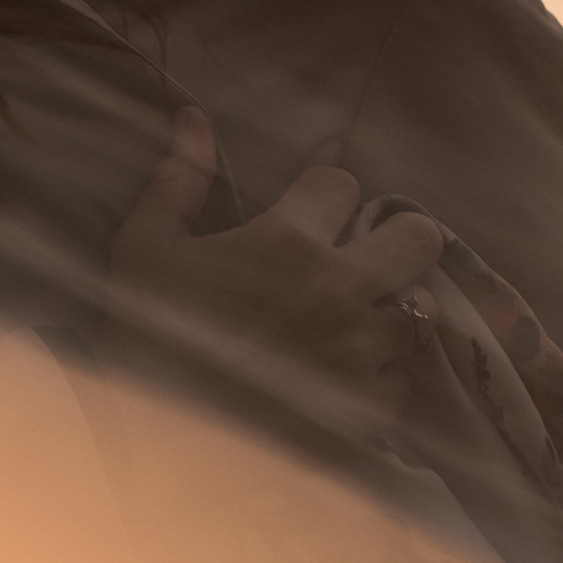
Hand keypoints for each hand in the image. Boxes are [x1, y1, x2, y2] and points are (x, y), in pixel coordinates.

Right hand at [108, 109, 445, 435]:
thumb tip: (194, 117)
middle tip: (365, 258)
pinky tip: (343, 379)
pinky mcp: (368, 408)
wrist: (157, 446)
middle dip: (398, 239)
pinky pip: (401, 380)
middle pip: (419, 236)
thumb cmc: (143, 338)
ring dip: (388, 313)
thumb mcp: (143, 248)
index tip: (304, 215)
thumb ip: (178, 180)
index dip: (323, 194)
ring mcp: (360, 350)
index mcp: (287, 242)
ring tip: (351, 325)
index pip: (342, 183)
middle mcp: (339, 289)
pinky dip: (378, 378)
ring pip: (417, 310)